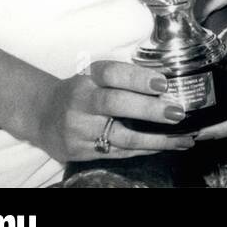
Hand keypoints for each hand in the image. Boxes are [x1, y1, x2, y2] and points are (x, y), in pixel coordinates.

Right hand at [31, 61, 195, 163]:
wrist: (42, 115)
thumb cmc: (82, 91)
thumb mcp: (96, 76)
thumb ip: (127, 77)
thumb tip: (170, 79)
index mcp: (89, 77)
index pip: (112, 73)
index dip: (137, 77)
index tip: (163, 82)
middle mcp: (81, 102)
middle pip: (115, 103)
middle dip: (149, 109)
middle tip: (177, 112)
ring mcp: (79, 130)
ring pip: (121, 136)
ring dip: (156, 139)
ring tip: (183, 138)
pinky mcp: (81, 152)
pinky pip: (118, 153)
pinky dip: (145, 150)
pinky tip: (166, 146)